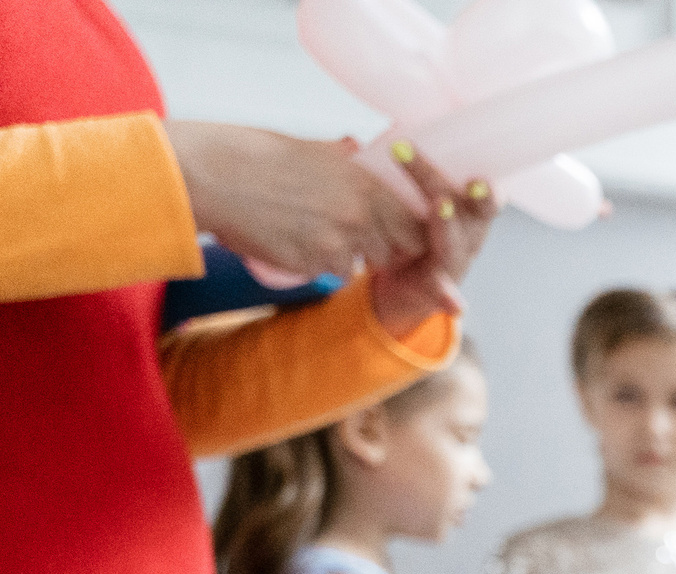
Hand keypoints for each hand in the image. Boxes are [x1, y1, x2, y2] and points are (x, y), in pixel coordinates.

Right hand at [165, 122, 424, 280]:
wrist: (209, 175)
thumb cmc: (252, 154)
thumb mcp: (306, 147)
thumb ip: (339, 156)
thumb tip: (354, 147)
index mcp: (363, 183)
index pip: (414, 223)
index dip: (405, 231)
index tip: (392, 231)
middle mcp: (358, 214)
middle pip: (394, 251)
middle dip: (380, 248)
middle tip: (353, 238)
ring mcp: (335, 242)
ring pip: (359, 264)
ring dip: (345, 257)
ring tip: (314, 234)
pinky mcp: (309, 262)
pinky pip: (328, 272)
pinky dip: (317, 264)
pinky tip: (294, 243)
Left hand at [365, 148, 497, 336]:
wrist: (404, 288)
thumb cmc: (404, 233)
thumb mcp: (402, 201)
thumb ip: (389, 175)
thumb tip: (351, 140)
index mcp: (464, 211)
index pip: (480, 190)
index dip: (486, 184)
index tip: (479, 171)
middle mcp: (468, 237)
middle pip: (473, 212)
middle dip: (472, 195)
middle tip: (470, 181)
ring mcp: (455, 264)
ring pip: (455, 244)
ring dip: (448, 225)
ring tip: (438, 206)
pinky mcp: (436, 291)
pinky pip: (443, 293)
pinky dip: (449, 297)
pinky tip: (456, 304)